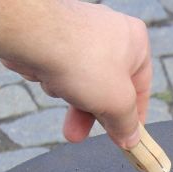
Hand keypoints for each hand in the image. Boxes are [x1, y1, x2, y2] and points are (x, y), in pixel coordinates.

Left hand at [1, 2, 150, 148]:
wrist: (31, 33)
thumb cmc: (83, 63)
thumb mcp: (117, 104)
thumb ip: (127, 124)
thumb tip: (131, 139)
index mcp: (136, 42)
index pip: (141, 87)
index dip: (133, 116)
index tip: (125, 137)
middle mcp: (110, 31)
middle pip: (107, 85)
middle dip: (90, 114)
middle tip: (79, 134)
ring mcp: (79, 30)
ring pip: (81, 79)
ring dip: (70, 96)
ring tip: (58, 94)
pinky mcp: (53, 34)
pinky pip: (60, 67)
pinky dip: (54, 78)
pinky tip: (45, 76)